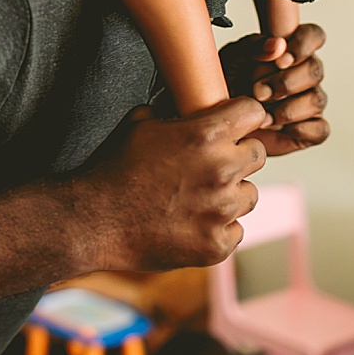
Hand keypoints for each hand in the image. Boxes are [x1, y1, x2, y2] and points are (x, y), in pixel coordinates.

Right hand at [78, 98, 266, 271]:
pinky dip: (217, 227)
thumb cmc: (115, 169)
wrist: (96, 220)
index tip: (236, 124)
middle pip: (257, 155)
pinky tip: (190, 222)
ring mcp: (222, 211)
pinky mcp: (217, 244)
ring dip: (230, 194)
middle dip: (237, 156)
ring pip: (249, 195)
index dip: (242, 116)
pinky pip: (235, 230)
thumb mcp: (139, 124)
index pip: (253, 112)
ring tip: (195, 197)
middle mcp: (222, 171)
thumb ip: (174, 114)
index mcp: (206, 136)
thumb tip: (187, 110)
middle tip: (210, 165)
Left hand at [220, 23, 329, 156]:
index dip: (304, 45)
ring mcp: (309, 102)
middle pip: (314, 71)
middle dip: (285, 83)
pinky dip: (299, 129)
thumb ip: (254, 47)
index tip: (281, 61)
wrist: (219, 120)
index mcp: (289, 51)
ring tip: (261, 114)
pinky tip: (276, 126)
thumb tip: (279, 44)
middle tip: (257, 92)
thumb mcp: (232, 58)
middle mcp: (304, 74)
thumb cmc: (227, 82)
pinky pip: (320, 129)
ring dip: (287, 108)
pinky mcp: (310, 129)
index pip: (313, 36)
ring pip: (316, 100)